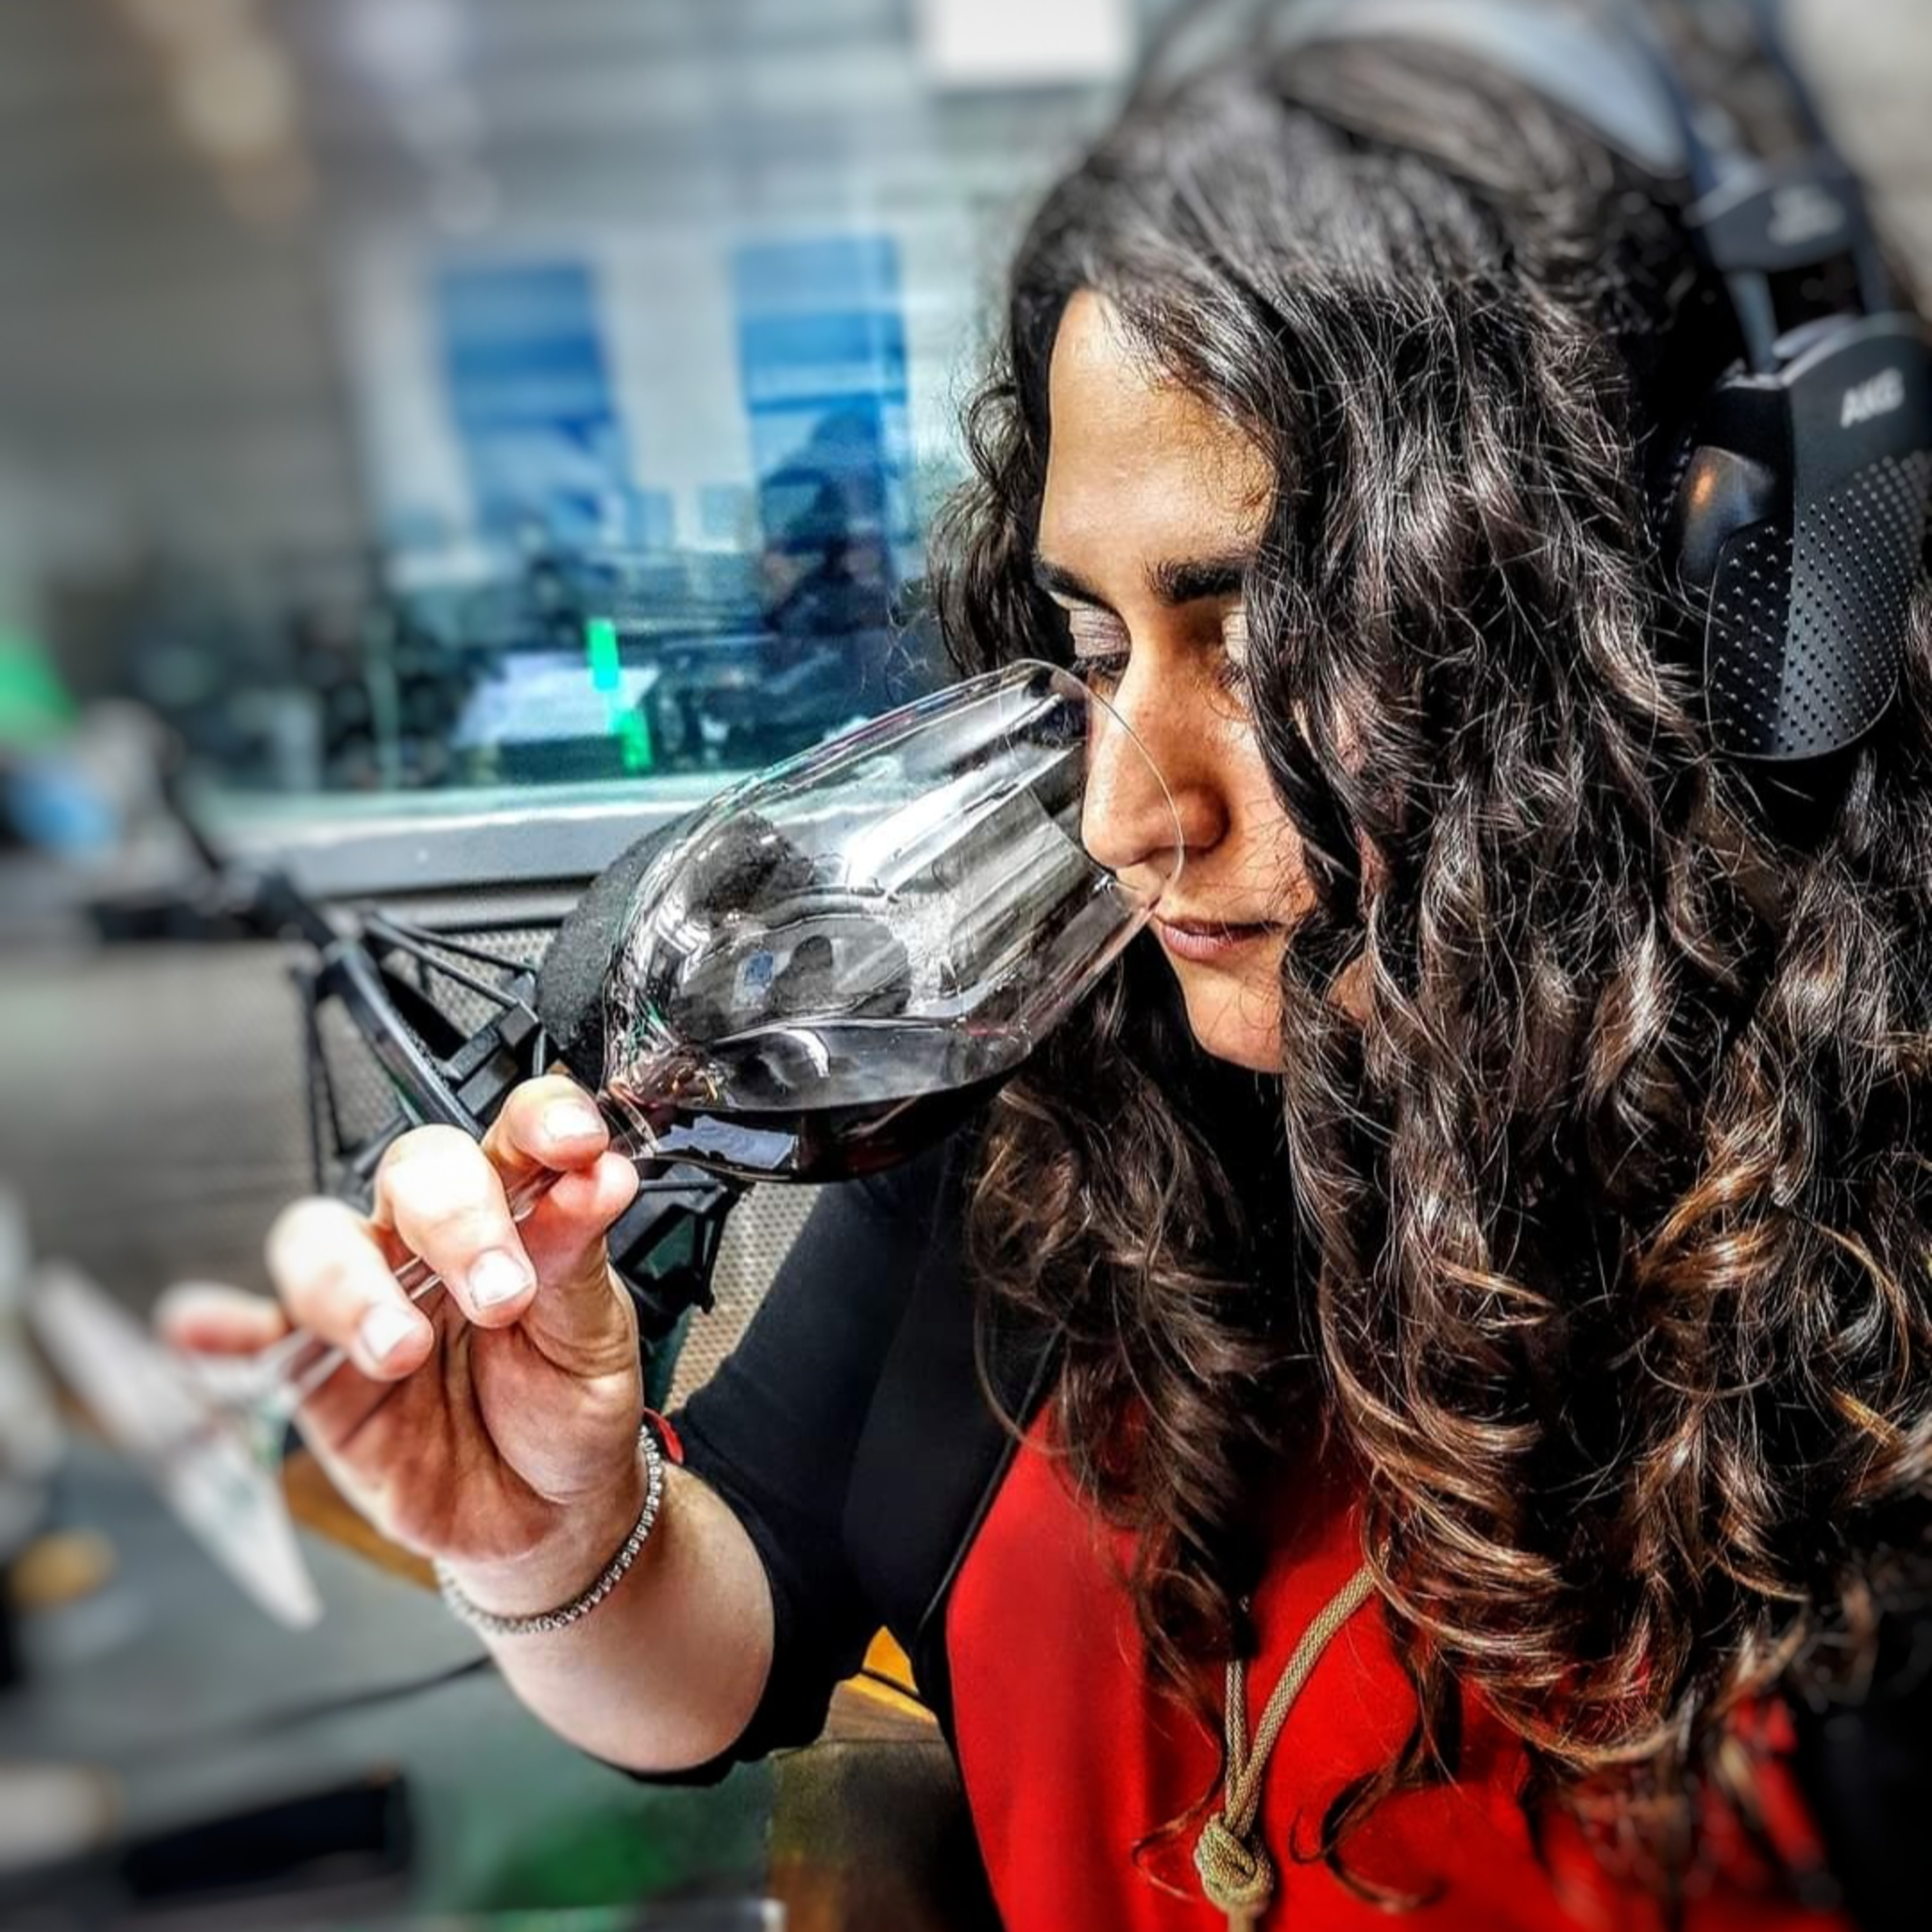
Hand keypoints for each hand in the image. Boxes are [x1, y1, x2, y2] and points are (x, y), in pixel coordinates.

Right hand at [158, 1077, 645, 1610]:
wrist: (544, 1515)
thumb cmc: (568, 1408)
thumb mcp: (593, 1339)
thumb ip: (579, 1259)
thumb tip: (603, 1176)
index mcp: (518, 1212)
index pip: (518, 1133)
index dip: (540, 1121)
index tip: (575, 1144)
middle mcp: (433, 1239)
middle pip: (415, 1173)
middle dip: (456, 1219)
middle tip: (503, 1296)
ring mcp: (369, 1296)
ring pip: (324, 1239)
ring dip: (353, 1285)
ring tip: (400, 1349)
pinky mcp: (315, 1368)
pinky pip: (256, 1335)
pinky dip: (219, 1324)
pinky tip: (201, 1327)